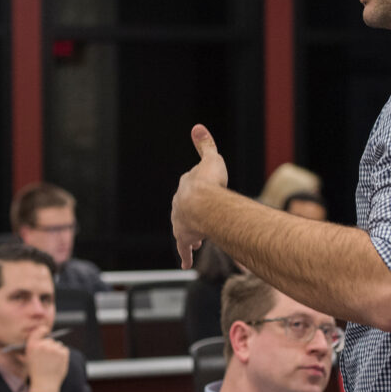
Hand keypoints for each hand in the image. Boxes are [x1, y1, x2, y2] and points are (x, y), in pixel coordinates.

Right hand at [24, 326, 69, 391]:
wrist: (45, 384)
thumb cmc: (36, 372)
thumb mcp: (29, 358)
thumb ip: (34, 347)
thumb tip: (40, 336)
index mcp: (33, 346)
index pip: (39, 331)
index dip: (43, 330)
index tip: (45, 331)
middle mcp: (43, 345)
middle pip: (50, 340)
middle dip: (49, 346)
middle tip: (47, 357)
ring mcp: (54, 348)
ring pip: (58, 345)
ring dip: (56, 351)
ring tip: (52, 362)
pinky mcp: (63, 352)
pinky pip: (64, 349)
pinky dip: (62, 354)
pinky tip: (57, 362)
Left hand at [171, 124, 228, 268]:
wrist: (203, 204)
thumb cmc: (210, 182)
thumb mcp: (210, 158)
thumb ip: (205, 144)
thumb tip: (197, 126)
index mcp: (185, 187)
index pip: (190, 188)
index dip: (198, 190)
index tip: (204, 192)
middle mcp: (180, 205)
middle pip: (185, 209)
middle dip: (193, 213)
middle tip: (201, 218)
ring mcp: (181, 222)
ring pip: (185, 229)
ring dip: (192, 233)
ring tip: (199, 240)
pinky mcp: (185, 237)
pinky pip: (184, 248)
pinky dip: (186, 256)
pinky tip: (186, 265)